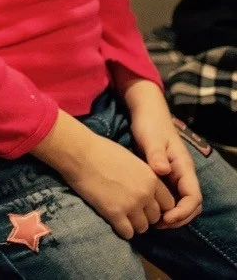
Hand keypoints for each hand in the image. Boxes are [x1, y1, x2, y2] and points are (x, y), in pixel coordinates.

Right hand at [33, 111, 174, 238]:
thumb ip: (143, 176)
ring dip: (134, 225)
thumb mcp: (131, 160)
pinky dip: (122, 230)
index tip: (146, 206)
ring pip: (143, 227)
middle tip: (132, 212)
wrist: (79, 152)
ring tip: (123, 218)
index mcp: (152, 179)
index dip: (157, 206)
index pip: (168, 204)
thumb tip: (144, 187)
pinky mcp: (114, 213)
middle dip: (145, 216)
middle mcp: (145, 194)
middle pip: (156, 217)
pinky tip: (115, 222)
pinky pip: (127, 232)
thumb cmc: (101, 150)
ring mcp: (131, 205)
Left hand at [123, 80, 202, 228]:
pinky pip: (170, 197)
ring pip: (181, 202)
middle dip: (178, 219)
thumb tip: (162, 172)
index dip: (182, 212)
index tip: (165, 219)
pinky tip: (148, 210)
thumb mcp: (151, 139)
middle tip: (157, 226)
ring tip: (152, 222)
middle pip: (190, 205)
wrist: (147, 114)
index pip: (193, 197)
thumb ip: (156, 155)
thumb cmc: (150, 125)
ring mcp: (175, 176)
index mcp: (184, 168)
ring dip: (172, 215)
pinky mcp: (165, 176)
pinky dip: (164, 207)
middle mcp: (183, 174)